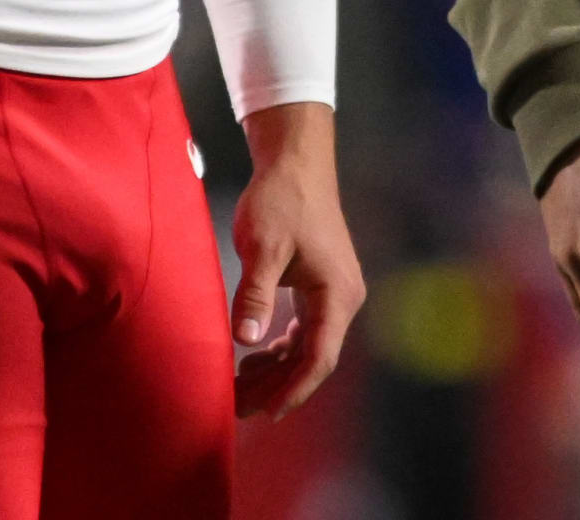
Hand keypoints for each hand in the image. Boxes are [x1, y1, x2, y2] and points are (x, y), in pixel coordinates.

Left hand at [230, 103, 363, 416]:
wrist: (297, 165)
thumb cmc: (282, 203)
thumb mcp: (264, 250)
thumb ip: (256, 296)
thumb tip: (246, 342)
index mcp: (337, 294)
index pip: (319, 358)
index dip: (293, 390)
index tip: (264, 414)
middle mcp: (343, 298)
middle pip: (314, 358)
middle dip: (277, 387)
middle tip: (236, 408)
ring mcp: (333, 293)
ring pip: (308, 347)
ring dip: (276, 370)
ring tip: (237, 387)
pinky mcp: (320, 286)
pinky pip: (304, 331)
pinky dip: (280, 350)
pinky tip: (252, 357)